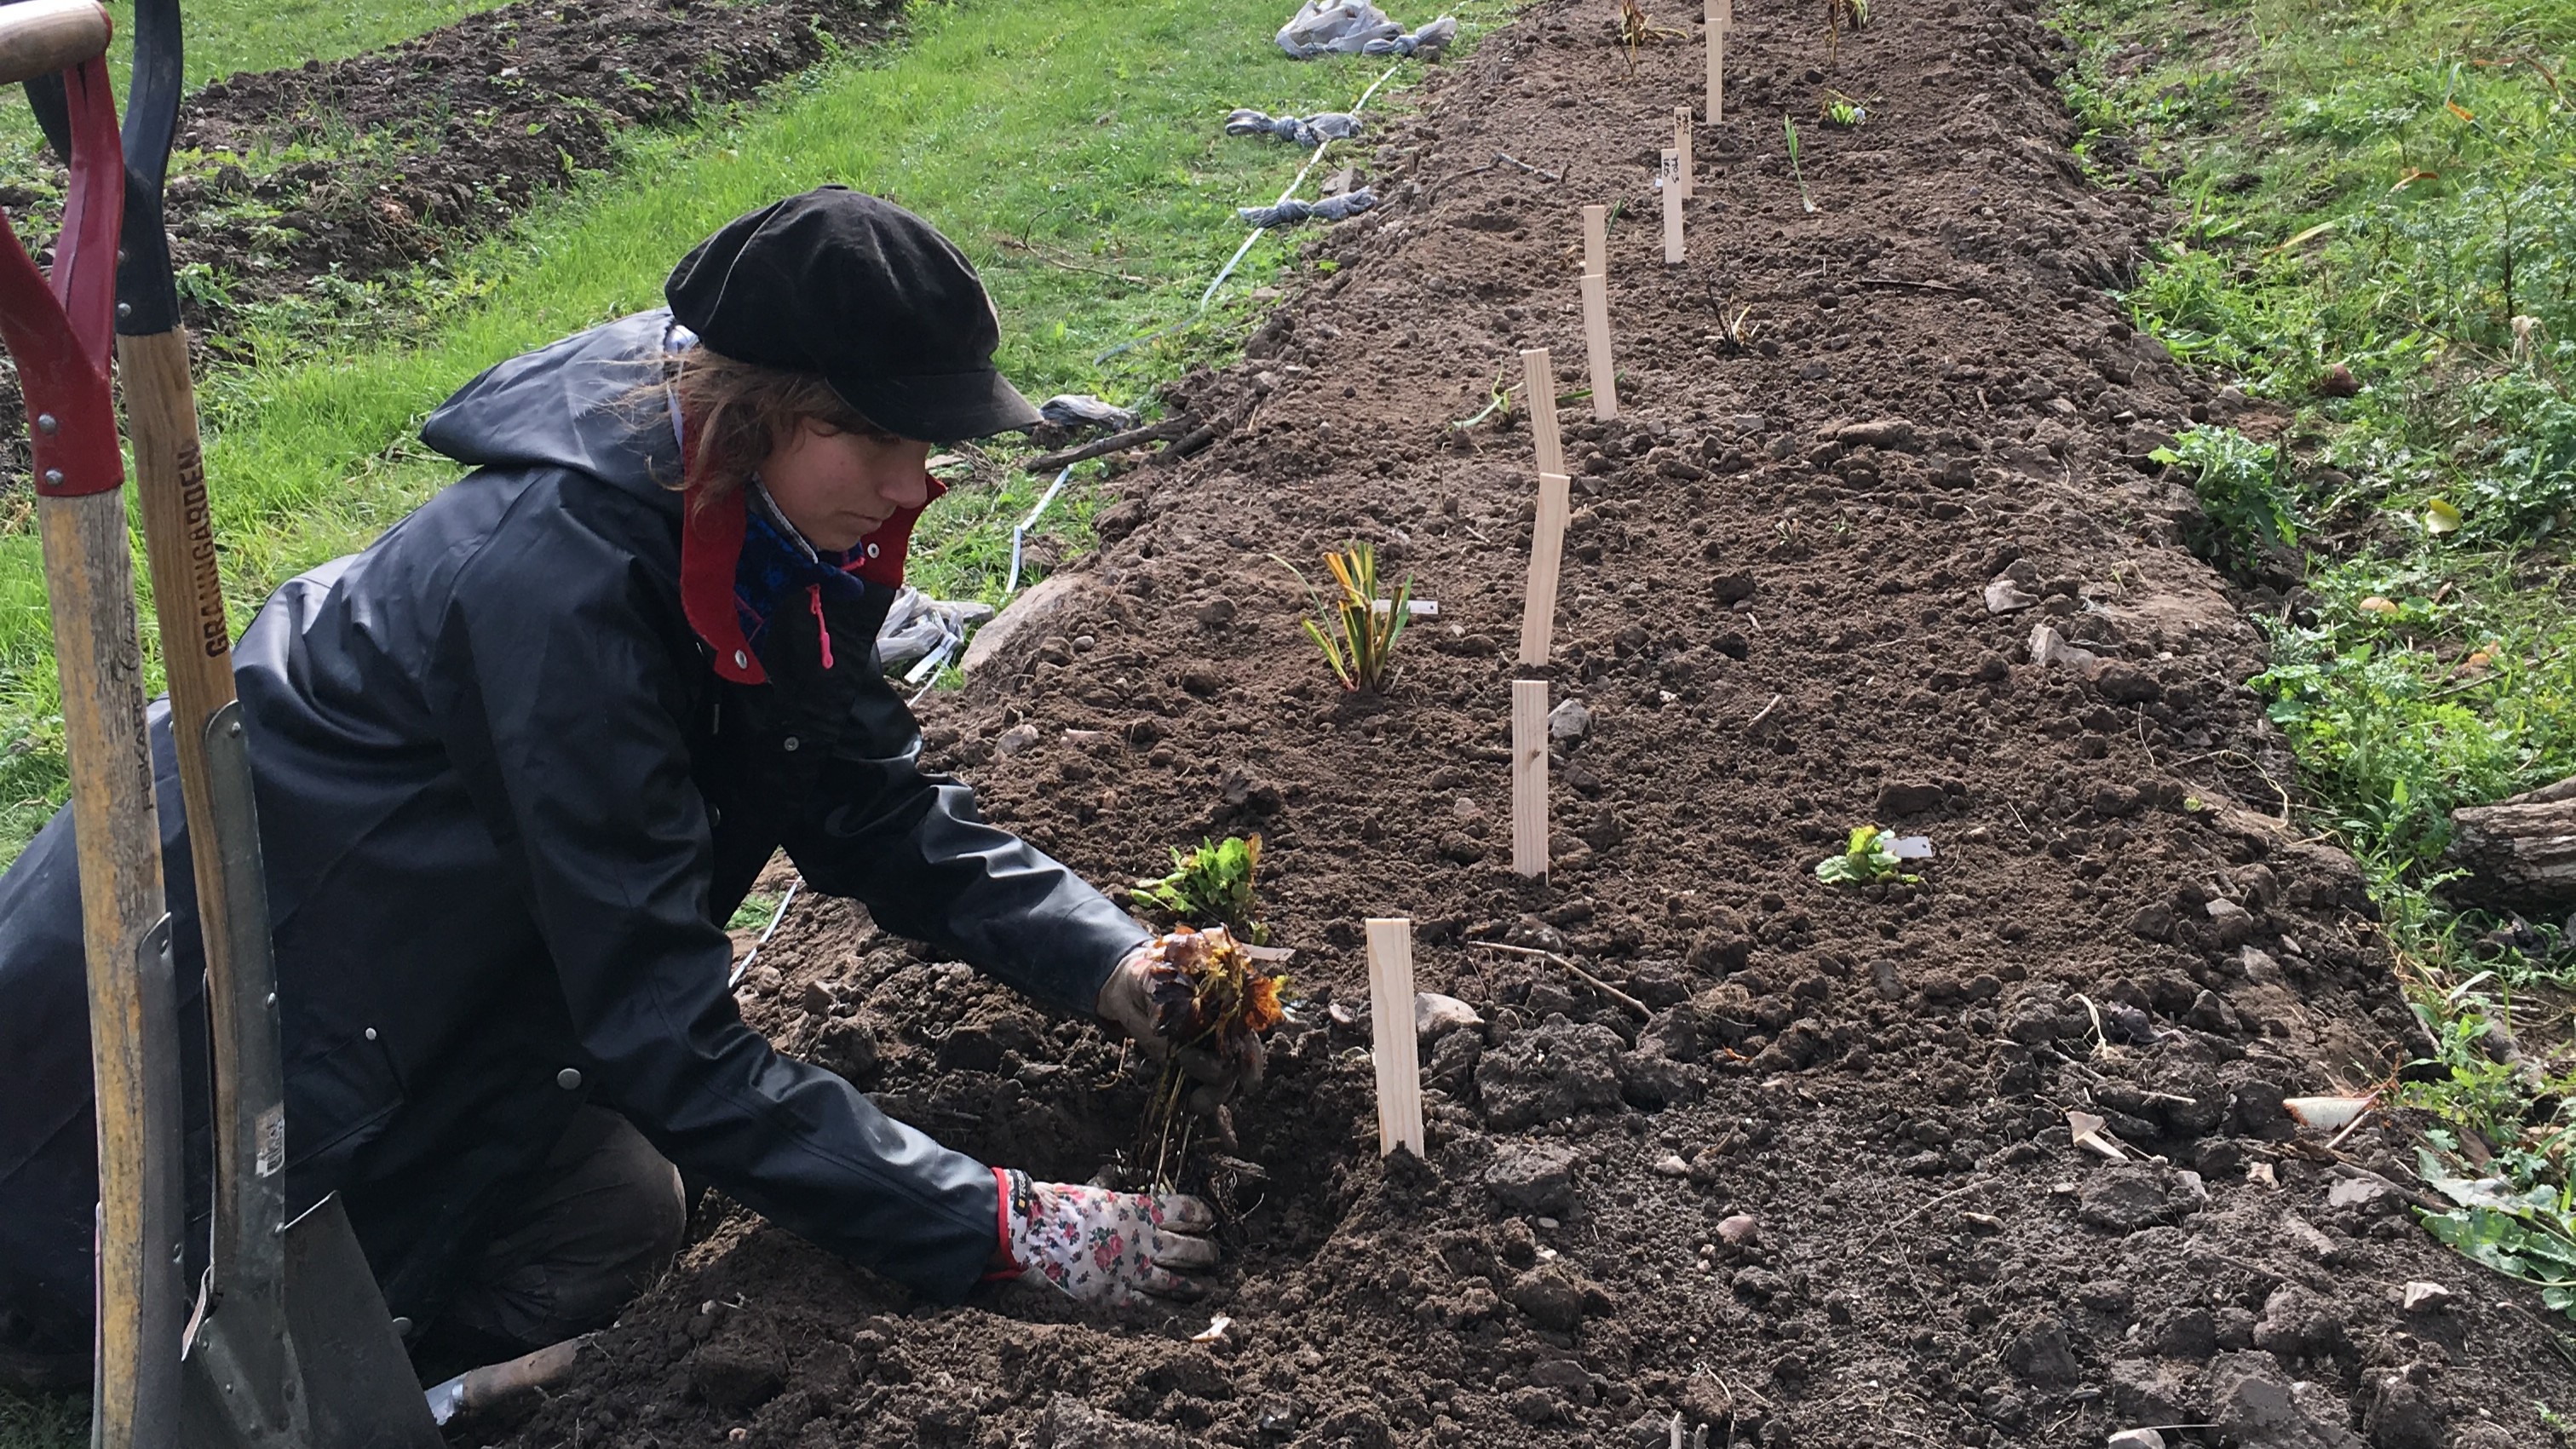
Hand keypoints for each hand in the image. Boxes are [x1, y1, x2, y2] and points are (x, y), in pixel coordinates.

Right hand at [988, 1168, 1217, 1305]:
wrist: (1037, 1232)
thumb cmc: (1064, 1206)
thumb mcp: (1100, 1190)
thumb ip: (1120, 1192)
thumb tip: (1124, 1179)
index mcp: (1141, 1210)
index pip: (1186, 1212)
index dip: (1203, 1216)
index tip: (1209, 1220)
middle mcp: (1145, 1241)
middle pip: (1190, 1250)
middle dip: (1207, 1253)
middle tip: (1214, 1255)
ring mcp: (1133, 1271)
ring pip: (1177, 1281)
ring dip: (1197, 1284)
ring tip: (1209, 1287)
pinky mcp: (1117, 1296)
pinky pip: (1151, 1306)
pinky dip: (1170, 1309)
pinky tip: (1183, 1311)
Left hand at [1096, 933, 1267, 1113]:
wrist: (1128, 985)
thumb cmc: (1148, 975)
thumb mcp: (1153, 979)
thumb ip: (1164, 1002)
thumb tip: (1169, 1032)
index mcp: (1226, 1004)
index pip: (1248, 1034)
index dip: (1250, 1058)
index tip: (1242, 1077)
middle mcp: (1223, 1031)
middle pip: (1237, 1062)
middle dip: (1220, 1077)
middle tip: (1185, 1062)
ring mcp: (1208, 1052)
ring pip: (1224, 1082)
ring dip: (1214, 1097)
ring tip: (1195, 1104)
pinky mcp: (1190, 1070)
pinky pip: (1210, 1093)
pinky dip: (1220, 1119)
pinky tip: (1229, 1141)